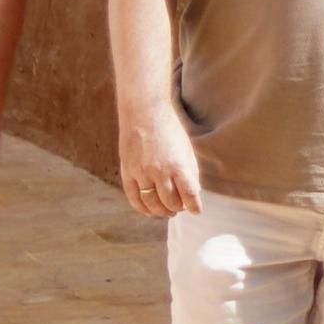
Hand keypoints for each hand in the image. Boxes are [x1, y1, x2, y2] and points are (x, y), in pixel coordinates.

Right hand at [115, 102, 205, 220]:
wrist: (144, 112)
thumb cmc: (169, 129)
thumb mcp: (187, 149)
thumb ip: (190, 172)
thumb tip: (192, 193)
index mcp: (178, 165)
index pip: (189, 194)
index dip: (194, 206)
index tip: (196, 211)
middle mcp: (159, 171)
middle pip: (170, 202)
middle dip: (178, 208)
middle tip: (180, 208)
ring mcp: (141, 173)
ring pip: (152, 203)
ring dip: (161, 211)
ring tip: (167, 211)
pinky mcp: (127, 172)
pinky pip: (134, 197)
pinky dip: (142, 208)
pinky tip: (149, 211)